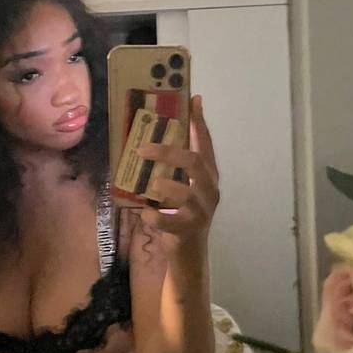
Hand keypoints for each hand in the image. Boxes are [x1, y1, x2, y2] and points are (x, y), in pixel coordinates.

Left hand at [135, 94, 219, 253]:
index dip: (199, 123)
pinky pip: (170, 221)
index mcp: (208, 176)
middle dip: (169, 153)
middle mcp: (209, 190)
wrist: (190, 253)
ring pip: (187, 192)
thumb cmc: (182, 213)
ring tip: (151, 184)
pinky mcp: (189, 230)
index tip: (194, 100)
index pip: (206, 144)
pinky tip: (145, 214)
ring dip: (166, 186)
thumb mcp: (181, 187)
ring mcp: (201, 211)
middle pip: (195, 163)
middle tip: (143, 148)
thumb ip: (174, 167)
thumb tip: (152, 140)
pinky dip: (155, 216)